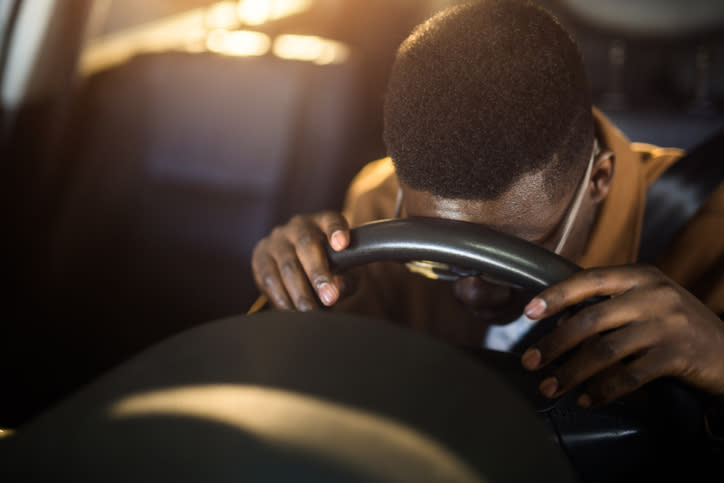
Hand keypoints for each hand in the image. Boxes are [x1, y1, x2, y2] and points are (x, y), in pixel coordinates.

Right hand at [251, 211, 349, 310]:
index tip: (342, 245)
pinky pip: (269, 278)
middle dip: (318, 274)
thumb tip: (338, 288)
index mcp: (324, 222)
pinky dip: (281, 297)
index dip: (337, 231)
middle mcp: (299, 225)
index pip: (332, 220)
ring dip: (299, 292)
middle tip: (330, 298)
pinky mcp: (260, 256)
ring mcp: (277, 239)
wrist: (303, 270)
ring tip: (312, 312)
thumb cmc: (332, 269)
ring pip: (287, 265)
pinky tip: (292, 311)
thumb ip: (347, 279)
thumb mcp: (346, 272)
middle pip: (306, 245)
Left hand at [520, 265, 723, 406]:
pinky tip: (588, 400)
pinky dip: (604, 390)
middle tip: (531, 362)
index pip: (588, 280)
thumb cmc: (676, 325)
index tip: (528, 312)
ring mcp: (667, 324)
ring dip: (572, 373)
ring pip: (605, 350)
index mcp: (639, 276)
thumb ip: (608, 308)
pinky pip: (630, 376)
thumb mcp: (646, 303)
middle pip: (590, 319)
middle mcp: (652, 295)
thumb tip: (560, 325)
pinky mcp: (678, 355)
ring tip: (551, 388)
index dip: (555, 295)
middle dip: (554, 344)